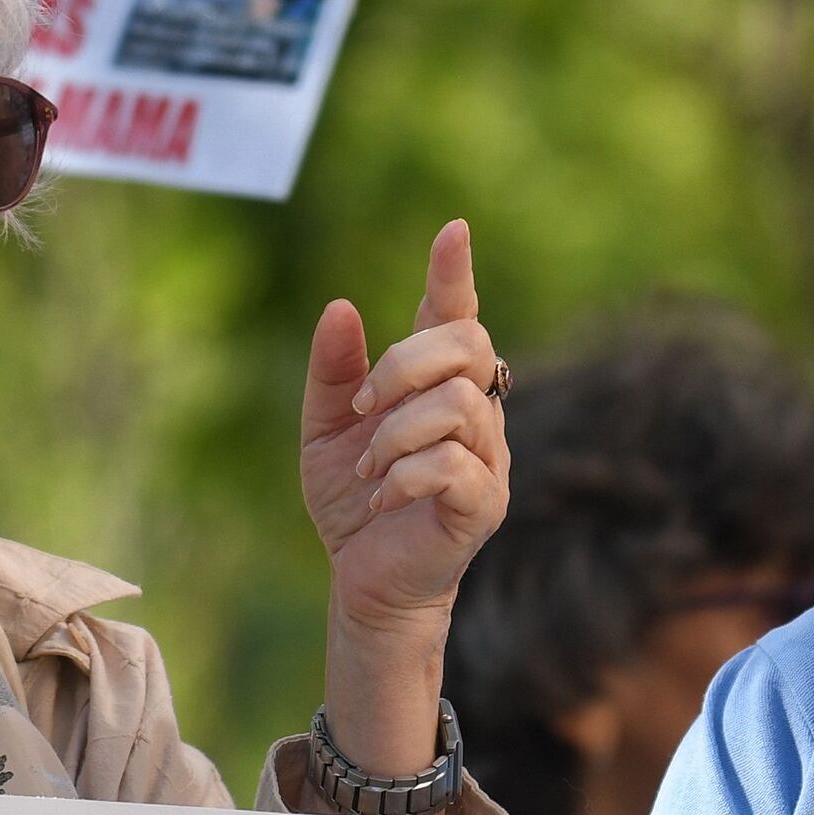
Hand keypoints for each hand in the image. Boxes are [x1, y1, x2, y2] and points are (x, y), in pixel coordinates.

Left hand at [300, 219, 509, 778]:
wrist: (361, 584)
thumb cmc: (353, 504)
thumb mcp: (325, 430)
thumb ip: (333, 372)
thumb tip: (342, 307)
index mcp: (438, 388)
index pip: (458, 316)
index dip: (456, 273)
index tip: (452, 230)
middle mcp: (477, 414)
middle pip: (466, 346)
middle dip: (404, 363)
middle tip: (362, 406)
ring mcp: (488, 460)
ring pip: (457, 405)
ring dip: (395, 431)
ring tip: (366, 468)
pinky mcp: (483, 506)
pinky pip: (455, 465)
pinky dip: (407, 473)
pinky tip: (382, 494)